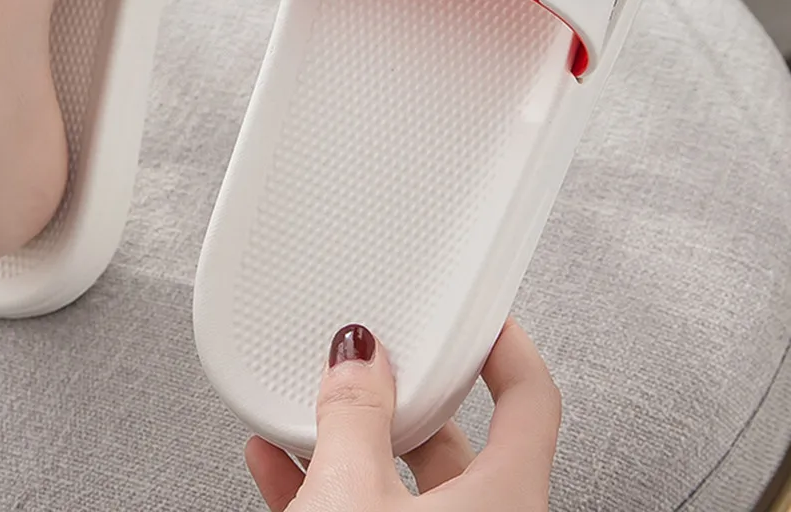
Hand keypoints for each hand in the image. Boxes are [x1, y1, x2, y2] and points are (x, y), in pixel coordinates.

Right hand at [246, 318, 559, 510]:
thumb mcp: (351, 497)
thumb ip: (354, 415)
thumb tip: (358, 359)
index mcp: (506, 500)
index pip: (531, 399)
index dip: (506, 346)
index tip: (478, 315)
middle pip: (457, 439)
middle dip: (405, 396)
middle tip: (374, 361)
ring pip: (403, 484)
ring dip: (352, 441)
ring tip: (307, 409)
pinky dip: (327, 488)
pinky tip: (278, 467)